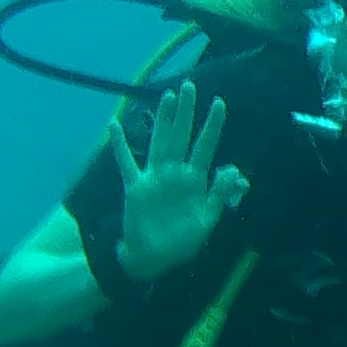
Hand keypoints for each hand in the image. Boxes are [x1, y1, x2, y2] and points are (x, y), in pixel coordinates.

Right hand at [111, 81, 249, 282]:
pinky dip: (119, 146)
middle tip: (190, 86)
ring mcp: (154, 178)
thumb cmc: (181, 242)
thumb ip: (218, 194)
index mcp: (195, 181)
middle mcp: (175, 173)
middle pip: (182, 136)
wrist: (153, 259)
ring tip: (168, 96)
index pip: (205, 147)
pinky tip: (114, 126)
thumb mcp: (207, 219)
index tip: (219, 103)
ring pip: (160, 142)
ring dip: (163, 120)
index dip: (212, 126)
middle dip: (187, 112)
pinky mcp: (135, 187)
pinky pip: (126, 163)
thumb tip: (232, 169)